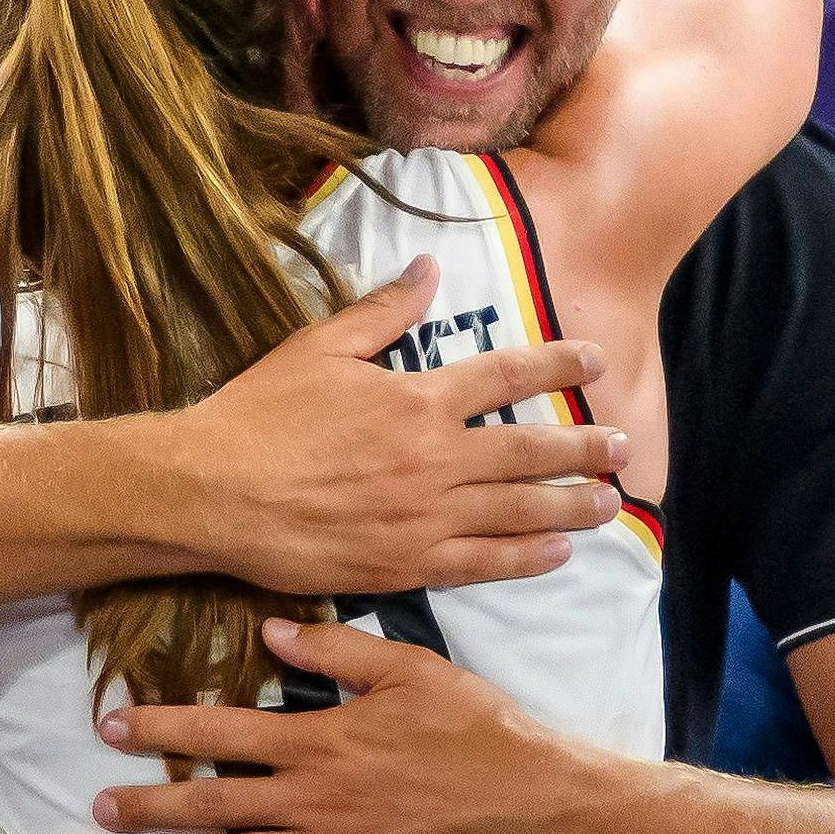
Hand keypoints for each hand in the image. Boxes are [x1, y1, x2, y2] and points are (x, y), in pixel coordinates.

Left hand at [92, 616, 610, 833]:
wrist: (537, 808)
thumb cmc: (479, 731)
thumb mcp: (414, 671)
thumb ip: (340, 650)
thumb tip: (271, 631)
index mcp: (322, 739)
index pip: (222, 730)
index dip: (161, 728)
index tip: (111, 728)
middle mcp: (313, 800)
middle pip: (213, 801)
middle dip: (149, 805)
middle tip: (98, 809)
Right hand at [164, 257, 631, 596]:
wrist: (209, 491)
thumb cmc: (258, 414)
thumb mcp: (319, 347)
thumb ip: (382, 311)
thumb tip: (429, 268)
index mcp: (415, 397)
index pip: (505, 374)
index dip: (557, 364)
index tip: (596, 361)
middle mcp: (432, 457)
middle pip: (528, 449)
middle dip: (583, 446)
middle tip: (625, 446)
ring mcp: (422, 516)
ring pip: (517, 509)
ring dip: (571, 504)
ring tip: (610, 501)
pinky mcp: (403, 565)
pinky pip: (481, 563)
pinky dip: (525, 557)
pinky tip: (559, 551)